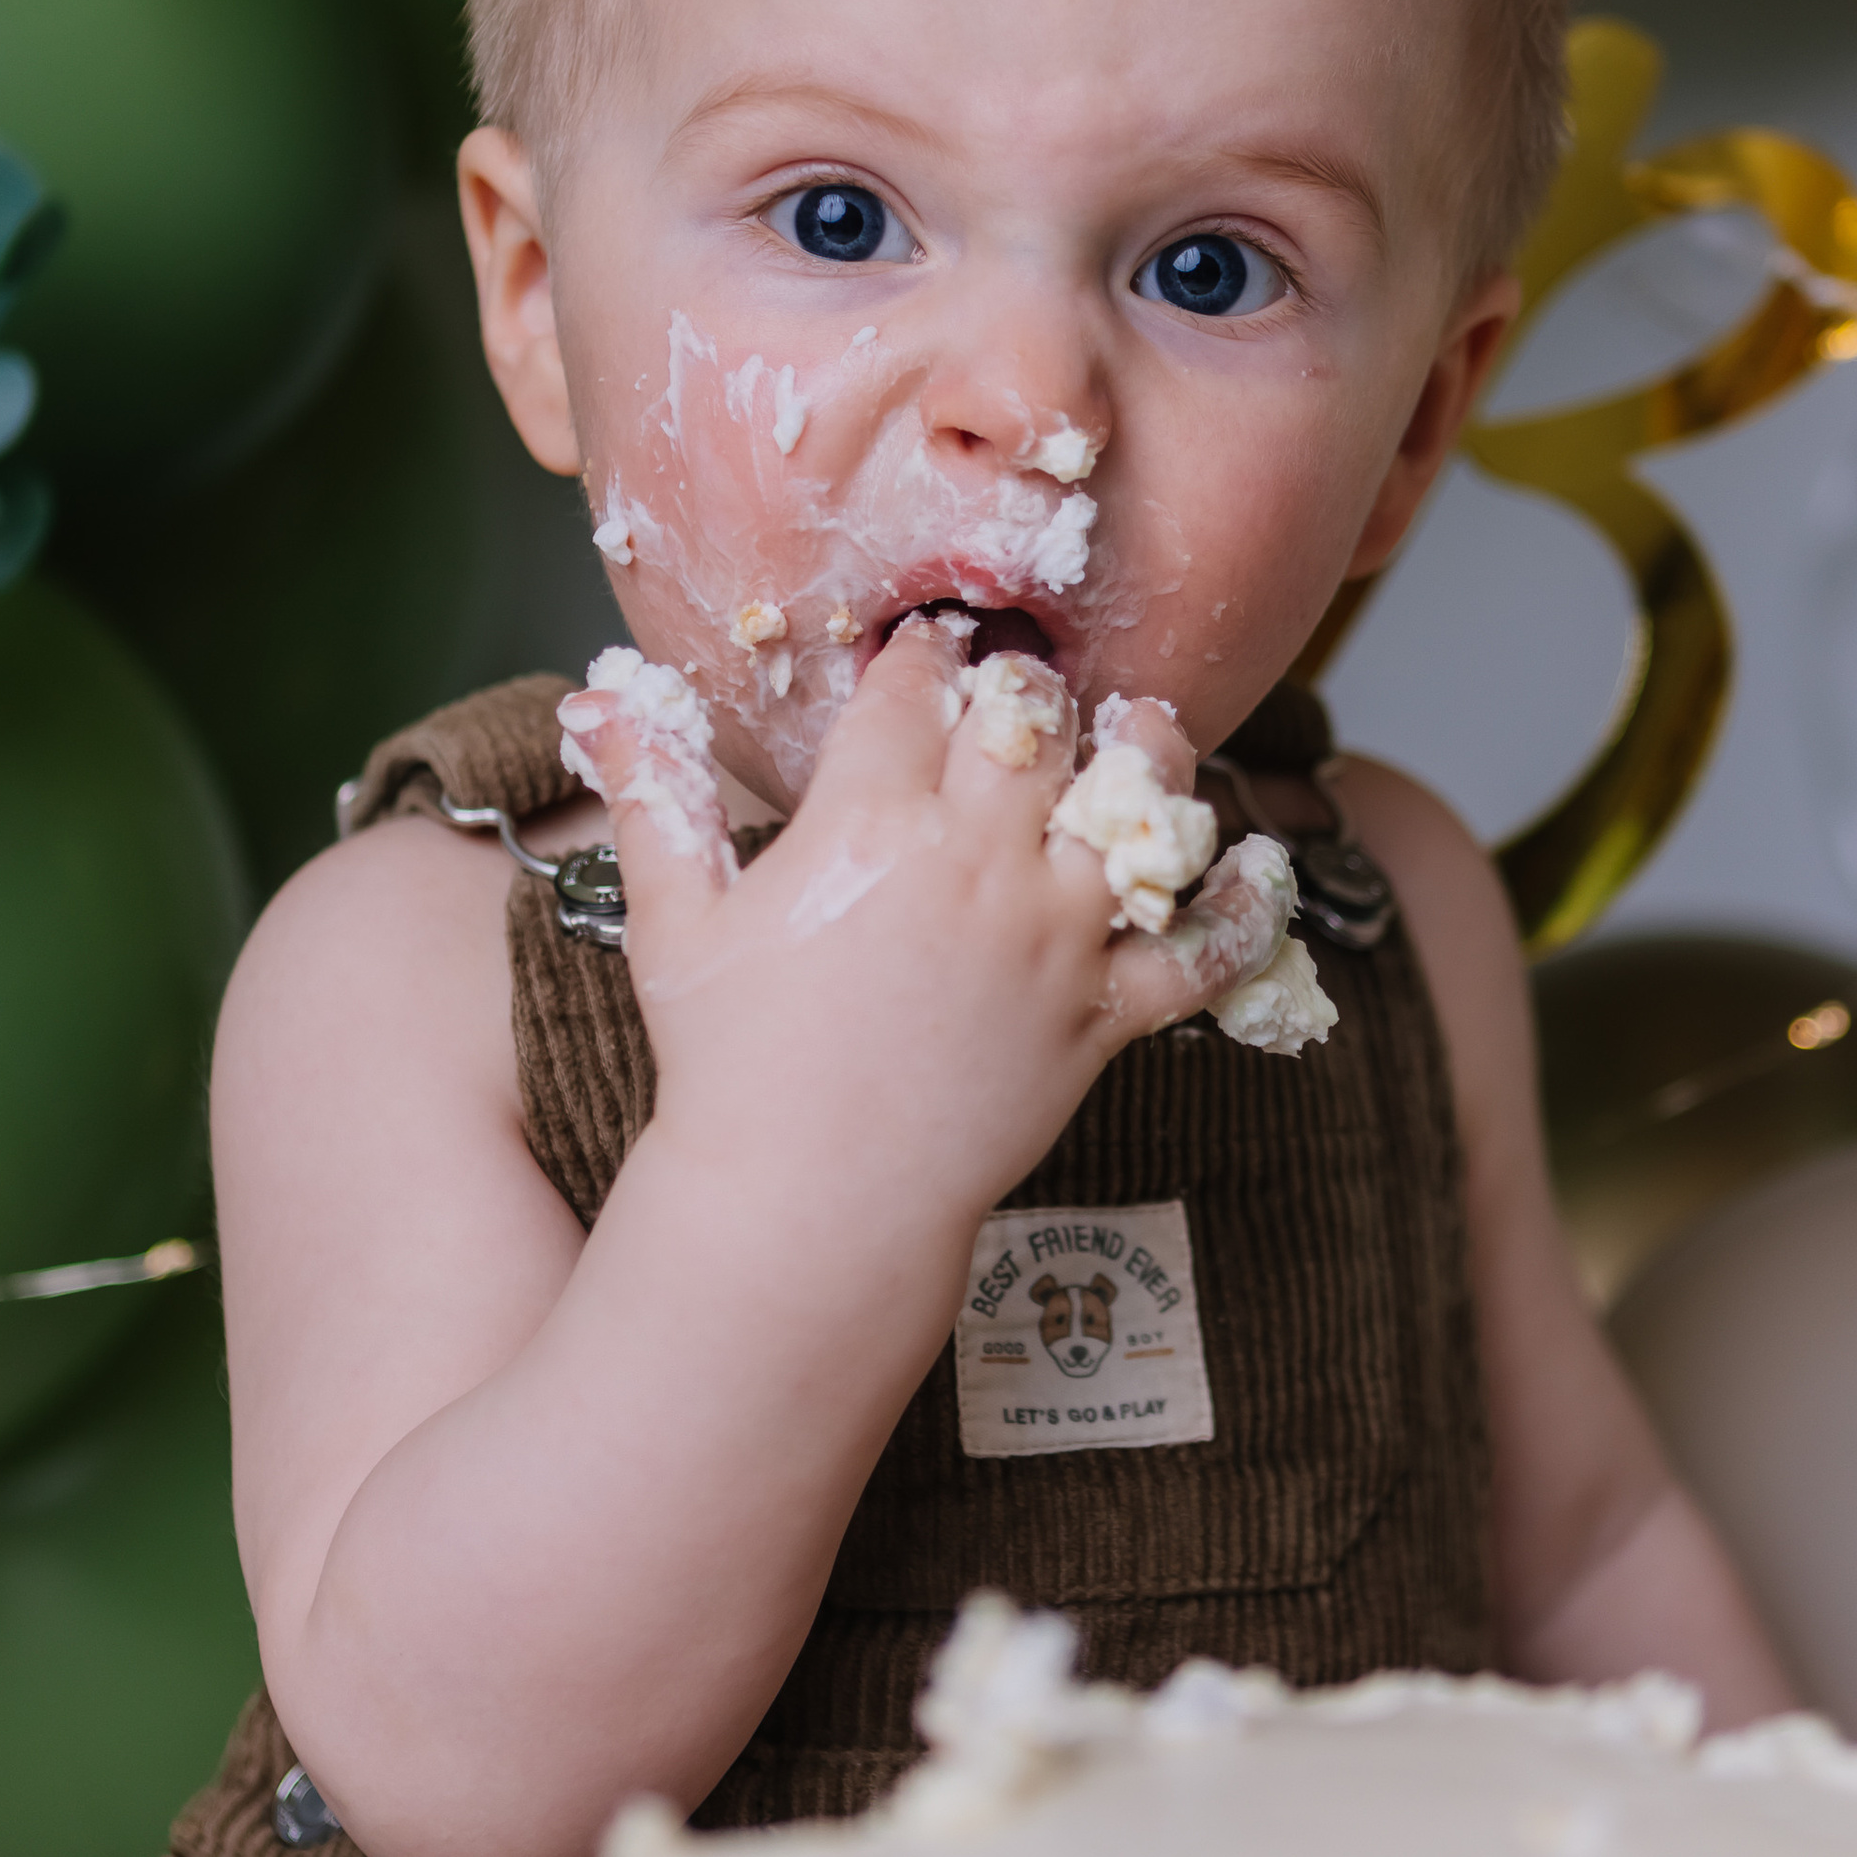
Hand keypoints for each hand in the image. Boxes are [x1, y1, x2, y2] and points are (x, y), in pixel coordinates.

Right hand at [563, 623, 1255, 1289]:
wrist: (806, 1206)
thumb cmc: (728, 1065)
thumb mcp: (674, 922)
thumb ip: (652, 797)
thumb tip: (598, 698)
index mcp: (868, 821)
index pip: (917, 688)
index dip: (926, 654)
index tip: (931, 650)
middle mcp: (974, 860)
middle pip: (1034, 723)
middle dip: (1032, 693)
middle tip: (1028, 694)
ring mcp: (1051, 936)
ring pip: (1138, 808)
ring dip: (1151, 758)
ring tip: (1146, 733)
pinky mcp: (1103, 1014)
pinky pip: (1201, 951)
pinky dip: (1243, 911)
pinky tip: (1258, 869)